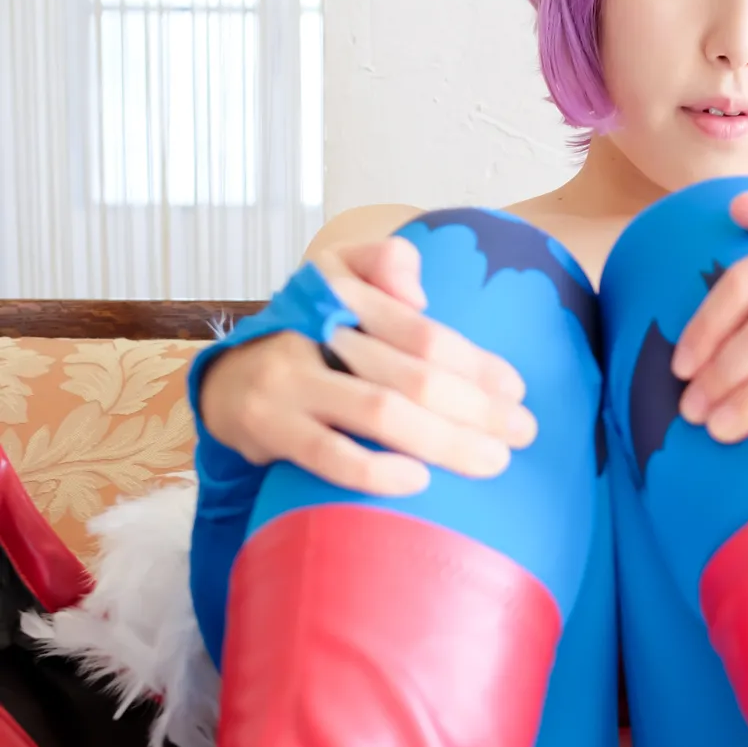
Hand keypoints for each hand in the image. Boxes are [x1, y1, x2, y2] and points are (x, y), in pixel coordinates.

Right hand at [200, 236, 536, 493]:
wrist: (226, 379)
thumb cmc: (305, 335)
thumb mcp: (337, 279)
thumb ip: (383, 264)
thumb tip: (419, 289)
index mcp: (339, 292)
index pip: (420, 331)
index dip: (475, 362)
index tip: (516, 390)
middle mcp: (313, 331)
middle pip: (411, 374)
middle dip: (476, 408)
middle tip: (522, 433)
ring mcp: (288, 383)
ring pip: (379, 413)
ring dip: (444, 441)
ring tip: (492, 462)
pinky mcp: (268, 428)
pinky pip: (328, 454)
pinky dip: (375, 471)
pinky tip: (418, 482)